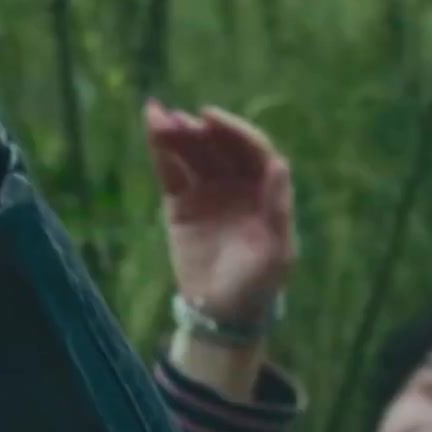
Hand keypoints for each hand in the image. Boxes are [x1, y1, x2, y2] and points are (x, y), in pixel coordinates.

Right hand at [144, 100, 295, 327]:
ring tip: (158, 117)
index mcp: (265, 190)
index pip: (251, 150)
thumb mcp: (278, 252)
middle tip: (179, 121)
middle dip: (200, 131)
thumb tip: (279, 162)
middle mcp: (237, 185)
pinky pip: (171, 173)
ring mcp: (208, 192)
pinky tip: (152, 127)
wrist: (222, 315)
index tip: (210, 119)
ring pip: (193, 155)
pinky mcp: (181, 206)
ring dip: (177, 134)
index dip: (233, 131)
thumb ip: (278, 207)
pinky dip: (161, 151)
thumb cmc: (258, 285)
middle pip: (219, 147)